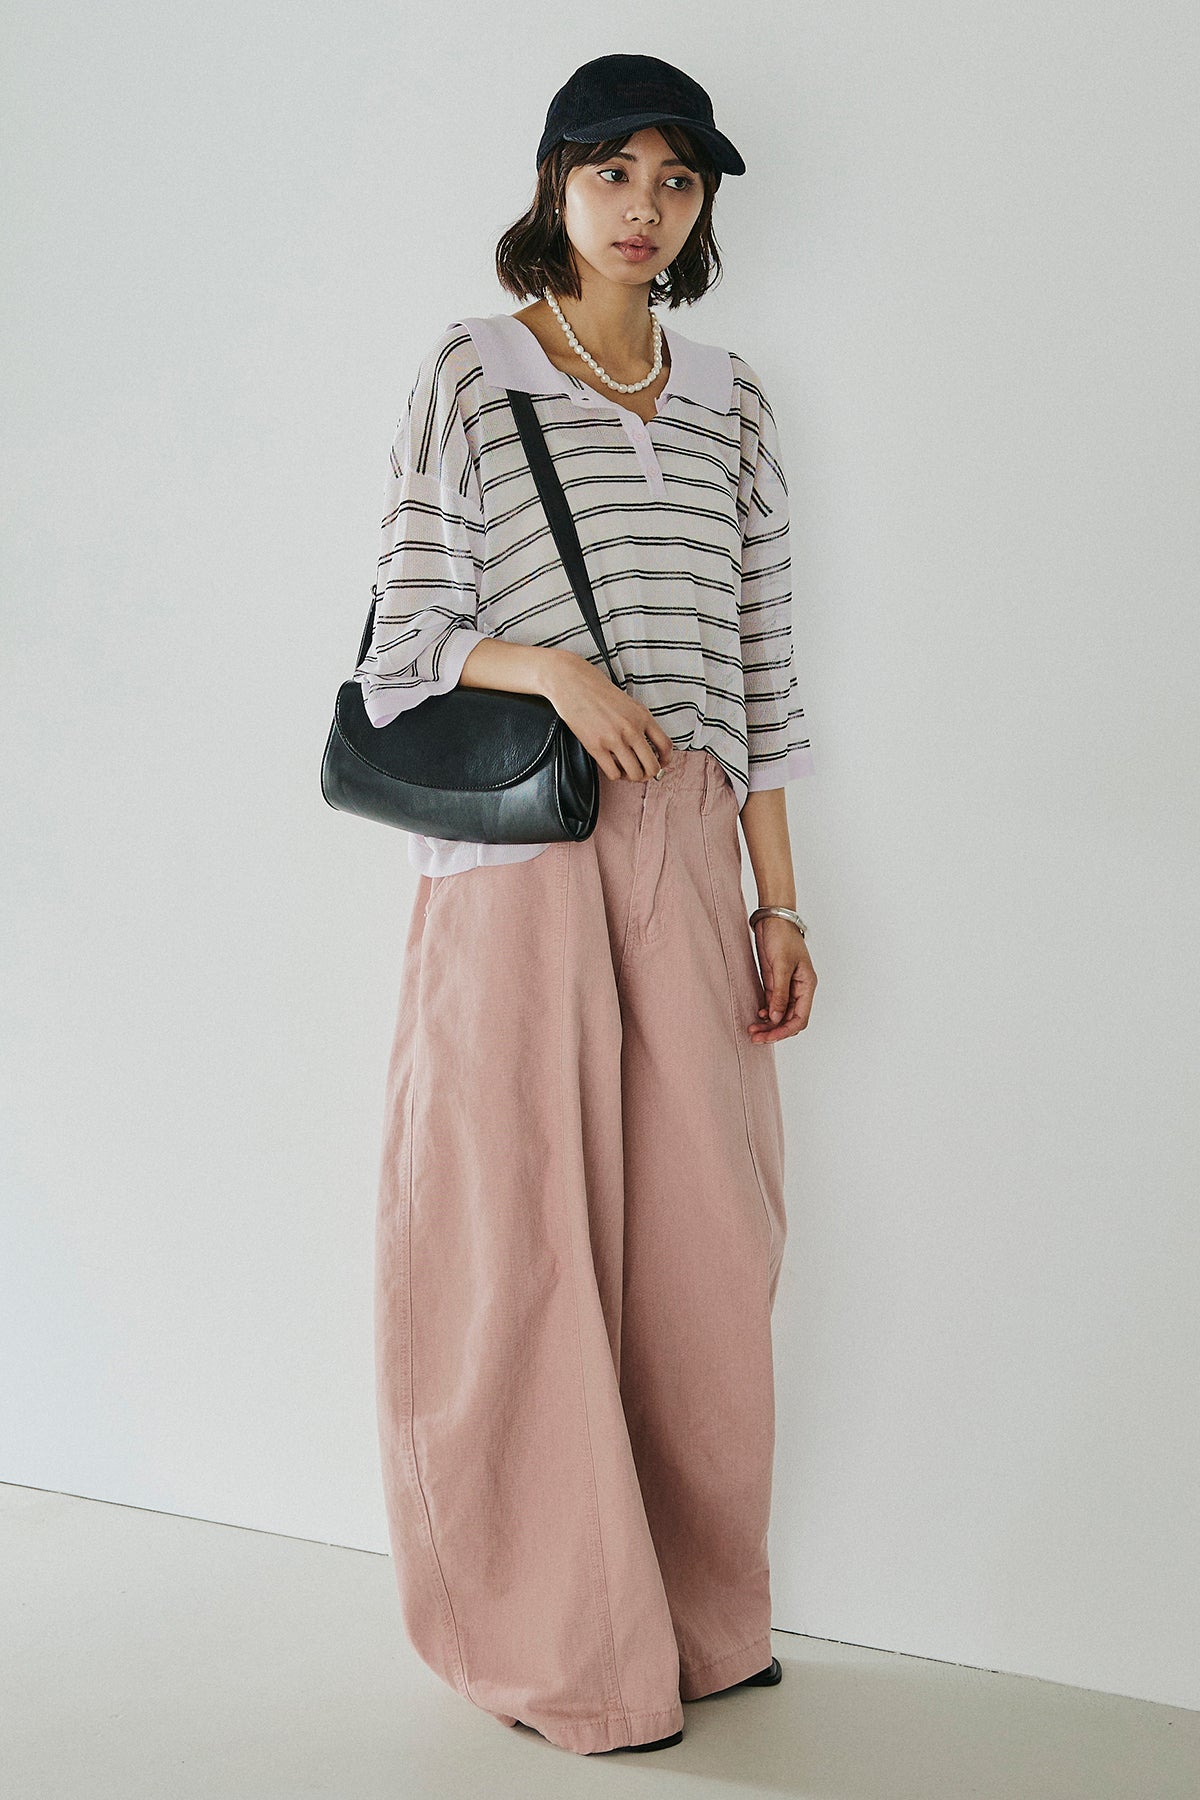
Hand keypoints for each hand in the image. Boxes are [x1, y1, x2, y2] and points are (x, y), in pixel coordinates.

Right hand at [542, 648, 673, 781]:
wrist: (574, 684)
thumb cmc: (599, 691)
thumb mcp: (629, 704)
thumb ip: (640, 723)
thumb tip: (648, 746)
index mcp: (643, 717)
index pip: (666, 746)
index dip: (665, 761)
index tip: (660, 764)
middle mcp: (631, 729)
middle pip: (652, 766)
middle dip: (648, 774)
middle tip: (641, 772)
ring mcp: (614, 739)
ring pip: (634, 774)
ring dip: (631, 777)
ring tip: (624, 770)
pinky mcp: (596, 746)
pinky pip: (613, 773)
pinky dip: (615, 775)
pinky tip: (611, 766)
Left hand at [748, 916, 816, 1042]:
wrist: (773, 919)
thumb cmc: (783, 937)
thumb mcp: (781, 965)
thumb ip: (779, 993)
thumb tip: (776, 1017)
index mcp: (807, 986)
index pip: (800, 1018)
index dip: (785, 1030)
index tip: (769, 1036)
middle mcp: (799, 989)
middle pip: (789, 1020)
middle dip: (774, 1031)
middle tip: (756, 1037)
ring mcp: (787, 987)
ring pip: (780, 1015)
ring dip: (768, 1024)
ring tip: (752, 1030)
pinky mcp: (775, 983)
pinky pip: (772, 1005)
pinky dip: (766, 1014)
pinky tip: (756, 1016)